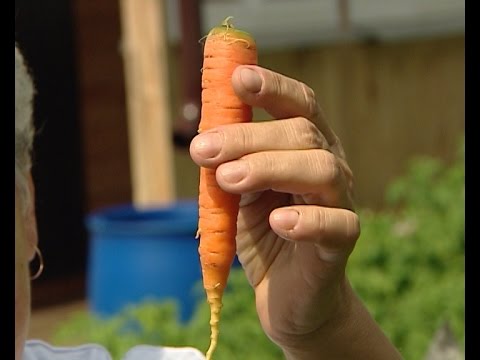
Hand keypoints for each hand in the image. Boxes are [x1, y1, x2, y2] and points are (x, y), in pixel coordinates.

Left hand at [190, 66, 399, 358]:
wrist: (287, 294)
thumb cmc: (263, 234)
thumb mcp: (238, 193)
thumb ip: (228, 164)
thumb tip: (203, 136)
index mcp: (305, 148)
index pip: (299, 105)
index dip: (273, 87)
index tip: (238, 79)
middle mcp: (329, 167)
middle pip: (302, 134)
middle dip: (248, 136)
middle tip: (202, 150)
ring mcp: (340, 203)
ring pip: (322, 169)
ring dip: (269, 168)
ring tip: (227, 179)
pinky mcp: (342, 243)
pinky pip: (337, 225)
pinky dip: (307, 218)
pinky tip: (279, 221)